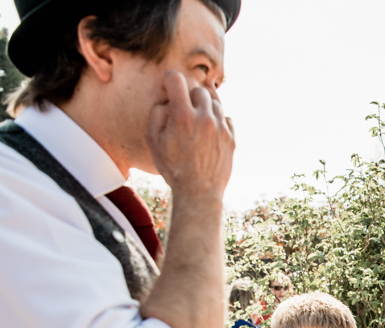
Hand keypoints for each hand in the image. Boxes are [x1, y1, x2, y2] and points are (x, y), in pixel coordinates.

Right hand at [146, 71, 234, 200]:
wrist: (199, 192)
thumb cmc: (172, 167)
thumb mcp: (153, 140)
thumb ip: (157, 113)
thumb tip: (168, 100)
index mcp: (182, 116)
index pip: (177, 79)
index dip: (169, 80)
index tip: (168, 88)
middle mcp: (204, 118)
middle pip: (199, 89)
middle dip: (189, 95)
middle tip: (183, 108)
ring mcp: (221, 127)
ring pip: (215, 102)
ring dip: (204, 106)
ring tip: (196, 120)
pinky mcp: (231, 138)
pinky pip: (226, 117)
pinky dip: (217, 120)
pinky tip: (209, 130)